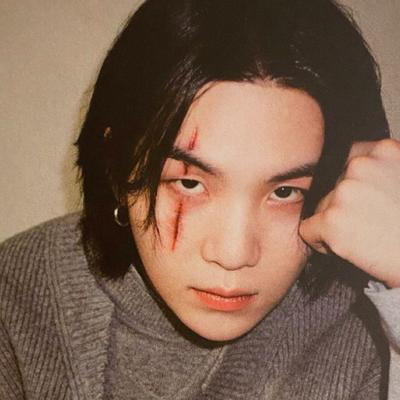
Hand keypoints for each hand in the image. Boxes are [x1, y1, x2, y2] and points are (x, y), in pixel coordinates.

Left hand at [300, 139, 399, 287]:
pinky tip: (348, 248)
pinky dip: (321, 242)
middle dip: (344, 206)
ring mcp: (345, 192)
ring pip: (320, 207)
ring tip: (366, 237)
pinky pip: (308, 229)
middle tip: (371, 224)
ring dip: (335, 223)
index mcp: (384, 150)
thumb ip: (383, 170)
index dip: (351, 183)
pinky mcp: (332, 220)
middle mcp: (361, 165)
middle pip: (332, 186)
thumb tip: (356, 172)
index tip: (363, 200)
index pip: (348, 159)